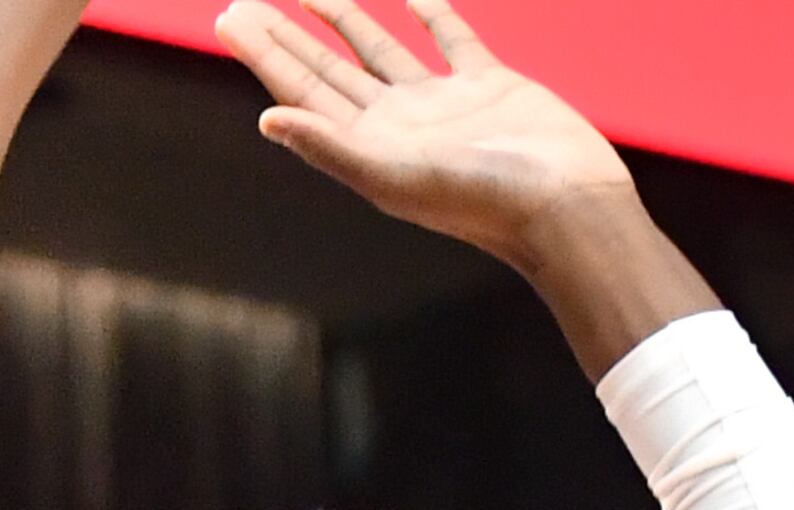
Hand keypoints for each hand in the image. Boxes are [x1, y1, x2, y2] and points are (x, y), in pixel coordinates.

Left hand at [216, 0, 631, 246]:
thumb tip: (267, 119)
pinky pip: (449, 37)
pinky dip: (428, 12)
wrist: (563, 204)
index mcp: (369, 150)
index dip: (265, 56)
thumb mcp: (394, 177)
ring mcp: (442, 106)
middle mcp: (398, 128)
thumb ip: (329, 146)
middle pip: (327, 71)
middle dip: (285, 37)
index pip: (302, 94)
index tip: (229, 18)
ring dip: (342, 20)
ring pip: (378, 51)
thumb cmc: (481, 202)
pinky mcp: (488, 84)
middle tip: (242, 4)